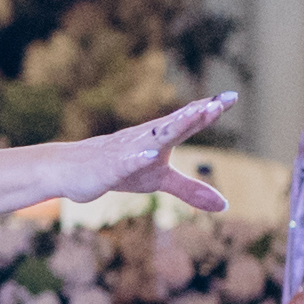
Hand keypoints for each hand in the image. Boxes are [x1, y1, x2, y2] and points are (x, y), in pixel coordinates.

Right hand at [31, 94, 239, 214]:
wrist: (72, 170)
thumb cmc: (118, 170)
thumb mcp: (159, 181)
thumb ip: (191, 189)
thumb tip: (225, 205)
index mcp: (160, 138)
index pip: (188, 122)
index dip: (209, 110)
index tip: (232, 98)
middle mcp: (146, 138)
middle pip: (175, 124)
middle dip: (196, 114)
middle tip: (218, 104)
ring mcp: (128, 150)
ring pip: (154, 137)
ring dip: (173, 127)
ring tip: (193, 117)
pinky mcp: (111, 166)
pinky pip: (125, 161)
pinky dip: (137, 157)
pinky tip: (149, 155)